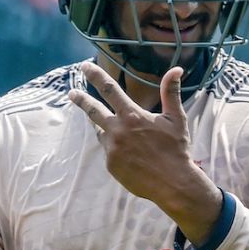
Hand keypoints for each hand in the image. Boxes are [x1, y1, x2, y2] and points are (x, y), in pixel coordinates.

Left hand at [68, 62, 220, 242]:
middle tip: (72, 93)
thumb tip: (176, 69)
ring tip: (109, 127)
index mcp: (132, 115)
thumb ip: (170, 93)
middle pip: (93, 110)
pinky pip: (109, 151)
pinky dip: (115, 148)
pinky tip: (129, 153)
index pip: (109, 89)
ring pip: (101, 132)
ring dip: (102, 127)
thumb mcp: (176, 118)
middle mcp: (118, 130)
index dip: (96, 76)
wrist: (173, 183)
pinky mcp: (111, 165)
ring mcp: (112, 148)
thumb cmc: (176, 149)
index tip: (85, 66)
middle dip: (81, 100)